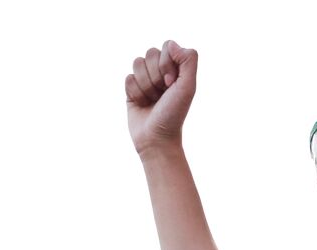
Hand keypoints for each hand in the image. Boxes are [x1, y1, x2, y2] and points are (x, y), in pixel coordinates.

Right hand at [125, 40, 197, 155]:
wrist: (156, 138)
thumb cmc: (174, 114)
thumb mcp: (188, 87)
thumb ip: (188, 60)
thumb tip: (171, 44)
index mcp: (176, 68)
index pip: (167, 46)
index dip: (167, 64)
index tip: (172, 83)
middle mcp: (161, 71)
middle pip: (150, 53)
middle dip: (156, 75)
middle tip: (162, 94)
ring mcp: (146, 79)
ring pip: (137, 63)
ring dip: (146, 85)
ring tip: (152, 100)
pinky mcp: (132, 89)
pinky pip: (128, 78)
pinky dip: (136, 92)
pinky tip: (142, 104)